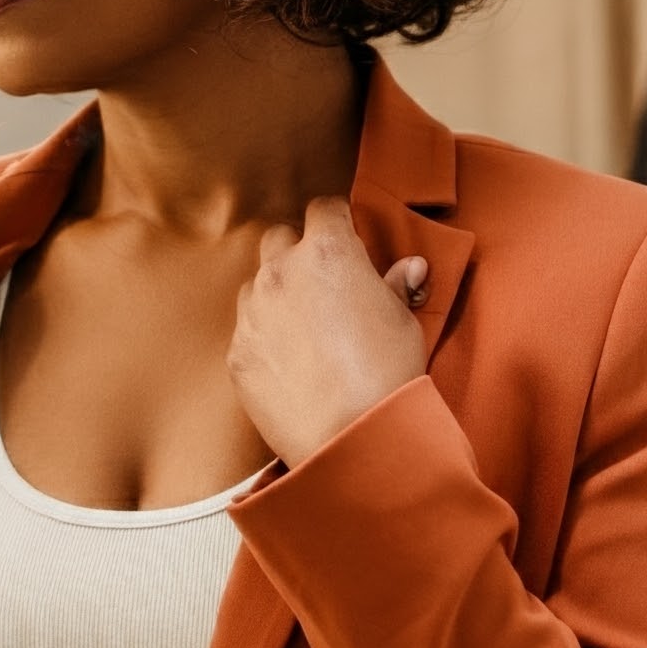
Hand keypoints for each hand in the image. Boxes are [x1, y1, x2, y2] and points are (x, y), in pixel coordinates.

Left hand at [227, 196, 428, 467]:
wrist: (352, 437)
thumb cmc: (387, 373)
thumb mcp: (404, 322)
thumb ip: (396, 286)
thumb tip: (410, 268)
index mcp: (327, 252)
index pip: (323, 210)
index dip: (336, 222)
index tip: (345, 239)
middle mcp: (281, 273)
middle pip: (278, 239)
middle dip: (297, 252)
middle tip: (323, 283)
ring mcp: (252, 312)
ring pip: (256, 285)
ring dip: (276, 295)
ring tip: (305, 329)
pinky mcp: (237, 352)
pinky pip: (246, 331)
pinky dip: (264, 337)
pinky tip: (289, 363)